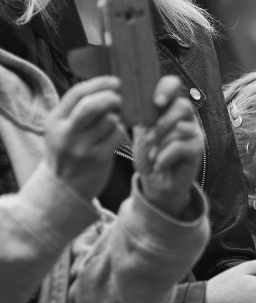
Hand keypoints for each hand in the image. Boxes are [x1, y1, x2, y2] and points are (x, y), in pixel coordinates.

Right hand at [44, 76, 123, 199]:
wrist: (63, 188)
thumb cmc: (67, 153)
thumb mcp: (61, 130)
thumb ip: (75, 111)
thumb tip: (104, 87)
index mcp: (55, 121)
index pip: (76, 94)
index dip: (98, 84)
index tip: (114, 81)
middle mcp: (66, 133)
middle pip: (92, 105)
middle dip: (110, 97)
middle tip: (120, 97)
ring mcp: (82, 147)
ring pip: (109, 120)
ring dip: (117, 117)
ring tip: (114, 120)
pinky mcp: (98, 159)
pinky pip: (117, 136)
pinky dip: (120, 131)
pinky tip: (116, 134)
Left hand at [133, 75, 202, 218]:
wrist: (155, 182)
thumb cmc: (148, 154)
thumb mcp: (140, 130)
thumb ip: (141, 113)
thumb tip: (129, 96)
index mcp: (170, 106)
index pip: (174, 85)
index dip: (166, 89)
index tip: (156, 102)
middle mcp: (186, 117)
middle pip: (182, 106)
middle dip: (161, 122)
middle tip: (148, 137)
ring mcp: (194, 133)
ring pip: (179, 128)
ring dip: (160, 142)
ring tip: (152, 153)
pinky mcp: (197, 149)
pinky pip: (181, 146)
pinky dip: (165, 156)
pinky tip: (159, 164)